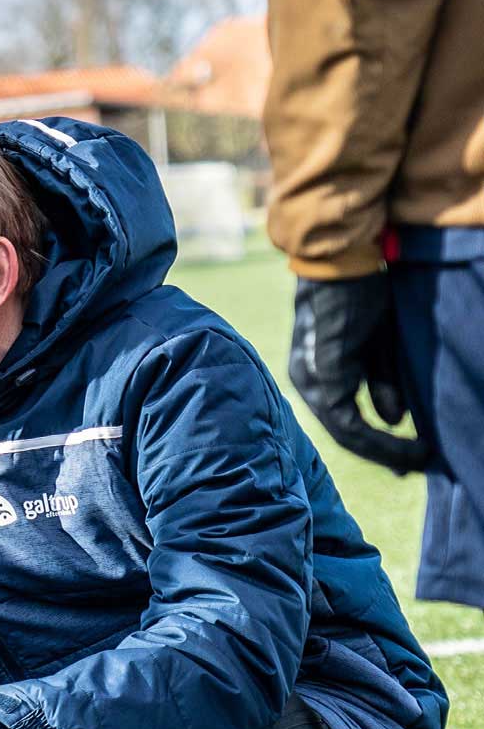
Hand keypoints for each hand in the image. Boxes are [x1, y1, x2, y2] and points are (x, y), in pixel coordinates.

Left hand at [290, 275, 427, 473]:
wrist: (343, 262)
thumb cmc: (362, 296)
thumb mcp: (379, 347)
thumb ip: (383, 383)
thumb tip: (394, 420)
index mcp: (314, 373)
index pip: (343, 418)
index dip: (378, 441)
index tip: (410, 456)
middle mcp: (306, 382)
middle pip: (344, 432)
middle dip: (385, 453)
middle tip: (420, 465)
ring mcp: (311, 382)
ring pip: (346, 433)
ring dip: (387, 451)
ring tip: (422, 458)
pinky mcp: (324, 378)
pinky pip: (348, 424)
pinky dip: (381, 439)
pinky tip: (409, 443)